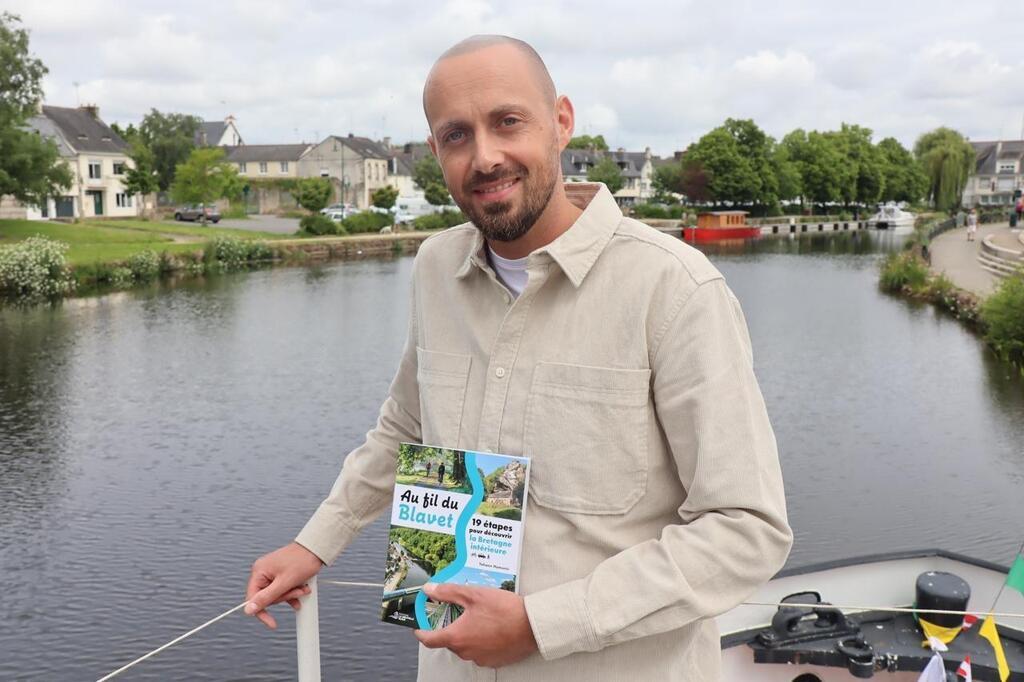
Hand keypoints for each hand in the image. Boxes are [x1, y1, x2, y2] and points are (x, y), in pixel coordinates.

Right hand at [245, 541, 323, 628]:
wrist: (316, 548)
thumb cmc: (302, 560)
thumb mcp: (284, 583)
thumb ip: (266, 598)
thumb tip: (248, 610)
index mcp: (259, 571)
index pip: (252, 598)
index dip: (262, 612)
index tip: (272, 623)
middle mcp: (263, 571)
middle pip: (267, 596)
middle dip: (284, 597)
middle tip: (297, 592)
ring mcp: (272, 571)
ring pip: (277, 593)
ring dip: (291, 594)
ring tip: (303, 589)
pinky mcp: (280, 573)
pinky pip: (283, 588)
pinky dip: (292, 591)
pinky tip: (302, 590)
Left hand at [414, 583, 537, 667]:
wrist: (532, 625)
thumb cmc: (504, 609)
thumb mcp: (473, 594)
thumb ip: (448, 592)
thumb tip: (429, 590)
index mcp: (457, 637)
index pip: (430, 640)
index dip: (421, 633)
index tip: (419, 628)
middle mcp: (466, 652)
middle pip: (450, 642)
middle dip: (450, 628)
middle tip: (457, 613)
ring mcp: (480, 659)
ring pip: (466, 647)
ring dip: (467, 634)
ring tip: (478, 617)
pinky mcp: (494, 661)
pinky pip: (481, 652)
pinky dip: (481, 641)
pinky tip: (491, 628)